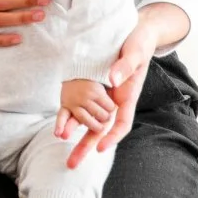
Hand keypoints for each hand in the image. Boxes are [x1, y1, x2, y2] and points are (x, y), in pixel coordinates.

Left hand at [67, 20, 157, 168]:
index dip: (111, 136)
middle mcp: (115, 101)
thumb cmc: (137, 42)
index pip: (121, 123)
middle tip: (71, 164)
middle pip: (101, 129)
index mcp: (127, 96)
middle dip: (87, 147)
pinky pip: (81, 106)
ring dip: (76, 135)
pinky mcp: (94, 89)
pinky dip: (71, 116)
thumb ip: (125, 66)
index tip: (100, 148)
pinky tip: (60, 127)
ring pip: (89, 120)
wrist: (134, 32)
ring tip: (60, 148)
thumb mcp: (134, 51)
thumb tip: (113, 80)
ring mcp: (104, 96)